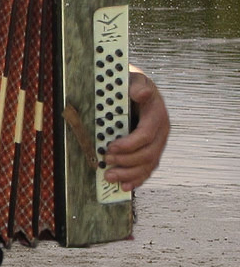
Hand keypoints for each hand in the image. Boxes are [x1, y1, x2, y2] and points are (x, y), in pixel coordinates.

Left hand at [104, 67, 169, 190]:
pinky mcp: (150, 151)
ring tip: (110, 177)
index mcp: (157, 116)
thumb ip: (138, 86)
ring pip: (147, 165)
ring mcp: (157, 144)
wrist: (138, 89)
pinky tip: (125, 186)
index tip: (110, 147)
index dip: (129, 144)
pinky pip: (147, 169)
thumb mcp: (136, 80)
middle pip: (147, 154)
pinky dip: (136, 179)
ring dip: (129, 174)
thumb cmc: (133, 85)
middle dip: (126, 161)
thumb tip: (141, 92)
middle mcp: (161, 133)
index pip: (146, 135)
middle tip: (106, 162)